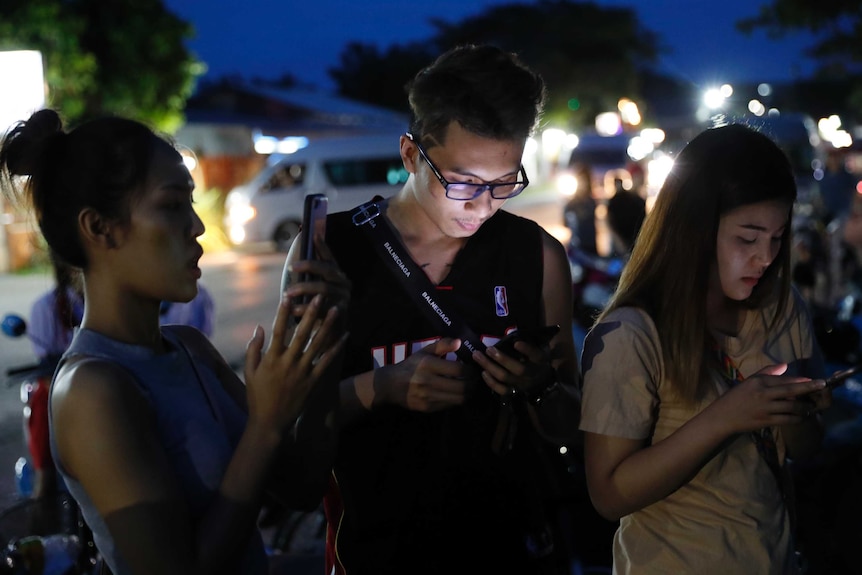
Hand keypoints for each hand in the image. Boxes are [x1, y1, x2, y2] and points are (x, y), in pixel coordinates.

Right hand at [243, 294, 345, 431]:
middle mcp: (288, 363)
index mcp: (271, 358)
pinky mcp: (313, 382)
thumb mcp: (249, 372)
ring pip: (317, 344)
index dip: (282, 312)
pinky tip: (345, 336)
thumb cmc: (257, 397)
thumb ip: (253, 349)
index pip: (278, 330)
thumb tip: (259, 327)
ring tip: (336, 310)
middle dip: (311, 313)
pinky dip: (336, 348)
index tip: (287, 296)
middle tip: (319, 296)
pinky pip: (327, 362)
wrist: (270, 423)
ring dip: (328, 326)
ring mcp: (302, 372)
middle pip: (302, 333)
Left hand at [287, 239, 350, 328]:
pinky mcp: (340, 312)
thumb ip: (311, 274)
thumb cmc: (319, 306)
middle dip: (309, 266)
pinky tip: (293, 310)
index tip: (313, 234)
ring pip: (323, 289)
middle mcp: (344, 283)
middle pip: (327, 270)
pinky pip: (321, 308)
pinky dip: (305, 309)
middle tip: (292, 267)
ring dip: (304, 289)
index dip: (322, 246)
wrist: (332, 332)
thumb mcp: (316, 288)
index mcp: (338, 275)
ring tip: (287, 293)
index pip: (329, 257)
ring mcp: (344, 297)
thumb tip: (299, 254)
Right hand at [376, 337, 470, 412]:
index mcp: (428, 365)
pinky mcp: (427, 408)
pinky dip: (457, 400)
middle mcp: (428, 382)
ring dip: (468, 393)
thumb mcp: (424, 351)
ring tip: (470, 387)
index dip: (471, 370)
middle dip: (473, 383)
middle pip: (462, 387)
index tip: (474, 368)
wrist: (391, 385)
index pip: (459, 370)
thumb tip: (459, 342)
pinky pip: (449, 405)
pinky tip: (458, 393)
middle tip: (477, 379)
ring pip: (458, 399)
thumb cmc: (411, 366)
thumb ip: (442, 345)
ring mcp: (427, 397)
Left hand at [472, 339, 555, 399]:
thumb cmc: (534, 358)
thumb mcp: (538, 347)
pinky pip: (501, 390)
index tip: (516, 343)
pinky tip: (483, 372)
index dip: (527, 350)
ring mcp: (521, 384)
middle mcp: (531, 374)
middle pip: (518, 369)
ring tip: (477, 356)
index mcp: (539, 361)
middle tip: (489, 349)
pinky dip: (491, 382)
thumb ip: (530, 340)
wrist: (540, 379)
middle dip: (502, 359)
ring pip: (506, 378)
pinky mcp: (513, 391)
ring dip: (490, 367)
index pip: (536, 355)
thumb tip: (514, 332)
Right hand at [710, 363, 826, 434]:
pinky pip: (787, 419)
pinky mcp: (766, 421)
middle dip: (809, 388)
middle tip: (822, 386)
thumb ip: (767, 372)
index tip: (813, 381)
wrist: (723, 417)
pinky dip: (797, 418)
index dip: (801, 380)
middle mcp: (763, 394)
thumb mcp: (749, 381)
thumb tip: (785, 365)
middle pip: (791, 391)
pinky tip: (802, 417)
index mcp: (758, 382)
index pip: (784, 379)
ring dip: (804, 407)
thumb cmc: (735, 397)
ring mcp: (765, 408)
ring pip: (791, 407)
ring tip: (811, 407)